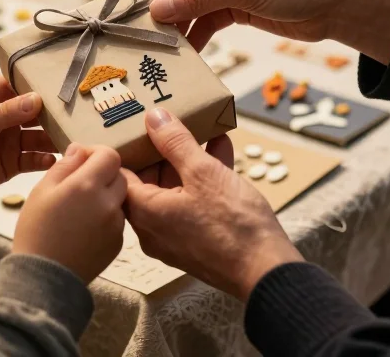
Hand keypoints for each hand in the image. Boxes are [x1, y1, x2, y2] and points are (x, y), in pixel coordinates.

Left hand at [0, 76, 56, 204]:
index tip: (61, 82)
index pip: (20, 83)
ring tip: (68, 139)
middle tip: (74, 114)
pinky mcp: (13, 162)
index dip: (39, 83)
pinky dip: (44, 159)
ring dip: (52, 137)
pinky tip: (52, 160)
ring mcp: (11, 139)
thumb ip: (8, 112)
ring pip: (39, 136)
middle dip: (53, 113)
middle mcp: (5, 115)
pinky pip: (34, 159)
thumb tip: (37, 99)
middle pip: (36, 110)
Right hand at [13, 144, 126, 283]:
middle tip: (80, 182)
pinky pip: (117, 219)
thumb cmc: (36, 229)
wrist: (44, 276)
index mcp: (87, 185)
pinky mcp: (118, 242)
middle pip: (119, 174)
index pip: (110, 155)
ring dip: (105, 194)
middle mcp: (108, 203)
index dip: (96, 153)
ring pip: (119, 197)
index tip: (82, 159)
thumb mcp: (42, 189)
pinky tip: (85, 225)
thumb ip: (65, 165)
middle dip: (103, 173)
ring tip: (81, 206)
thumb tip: (80, 150)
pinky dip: (106, 216)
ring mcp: (116, 225)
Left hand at [123, 108, 302, 300]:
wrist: (268, 270)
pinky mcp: (199, 239)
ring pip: (175, 189)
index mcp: (145, 213)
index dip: (128, 147)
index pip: (121, 175)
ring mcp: (177, 236)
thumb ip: (175, 142)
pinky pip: (193, 201)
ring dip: (188, 159)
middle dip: (162, 149)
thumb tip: (154, 118)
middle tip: (168, 121)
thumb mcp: (203, 172)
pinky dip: (204, 178)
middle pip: (148, 180)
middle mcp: (154, 229)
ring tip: (200, 127)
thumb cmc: (232, 225)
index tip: (134, 124)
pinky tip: (220, 148)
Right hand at [136, 0, 389, 63]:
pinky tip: (187, 54)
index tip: (132, 4)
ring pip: (187, 3)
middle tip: (140, 32)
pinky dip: (195, 35)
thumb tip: (157, 10)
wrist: (339, 4)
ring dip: (175, 24)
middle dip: (159, 5)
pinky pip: (205, 20)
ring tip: (160, 48)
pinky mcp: (235, 7)